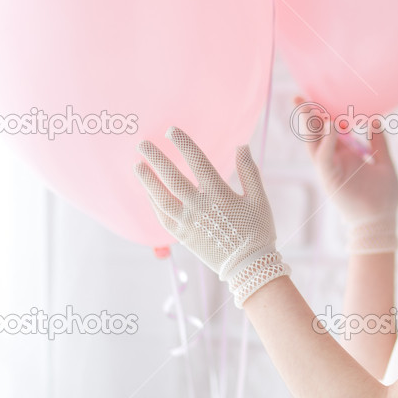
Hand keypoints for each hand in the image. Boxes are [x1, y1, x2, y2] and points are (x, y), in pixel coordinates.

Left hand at [134, 126, 290, 306]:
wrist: (249, 266)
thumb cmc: (258, 230)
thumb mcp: (260, 199)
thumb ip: (250, 171)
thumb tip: (241, 146)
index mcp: (221, 195)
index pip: (198, 163)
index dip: (184, 145)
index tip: (171, 131)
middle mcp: (200, 207)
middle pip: (172, 179)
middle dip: (156, 159)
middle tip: (142, 144)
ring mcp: (189, 223)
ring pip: (161, 198)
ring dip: (148, 181)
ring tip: (137, 165)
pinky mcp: (183, 236)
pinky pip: (162, 217)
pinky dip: (153, 203)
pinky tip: (148, 192)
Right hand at [294, 96, 397, 253]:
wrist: (382, 222)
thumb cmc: (383, 196)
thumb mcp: (383, 163)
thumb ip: (378, 142)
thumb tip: (375, 119)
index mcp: (345, 155)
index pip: (328, 130)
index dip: (322, 114)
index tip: (317, 96)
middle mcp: (334, 161)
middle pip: (315, 134)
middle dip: (307, 116)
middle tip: (299, 96)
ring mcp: (331, 171)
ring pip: (314, 145)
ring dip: (310, 126)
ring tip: (308, 106)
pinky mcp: (331, 181)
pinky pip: (325, 160)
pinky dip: (326, 144)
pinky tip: (330, 128)